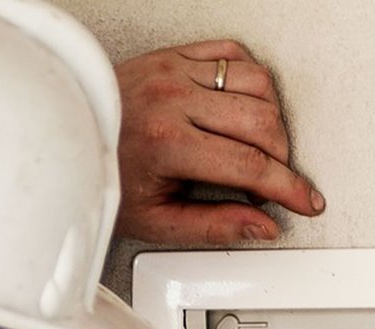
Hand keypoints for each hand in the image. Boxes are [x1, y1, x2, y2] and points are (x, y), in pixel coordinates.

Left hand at [113, 39, 323, 244]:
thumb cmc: (106, 176)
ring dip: (272, 118)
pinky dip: (252, 80)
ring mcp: (174, 71)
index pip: (249, 165)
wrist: (68, 135)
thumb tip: (262, 227)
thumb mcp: (155, 219)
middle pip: (262, 123)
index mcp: (167, 143)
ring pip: (258, 84)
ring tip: (258, 146)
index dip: (287, 187)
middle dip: (281, 159)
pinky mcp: (175, 54)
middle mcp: (173, 99)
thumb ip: (214, 225)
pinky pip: (235, 54)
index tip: (306, 200)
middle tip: (273, 181)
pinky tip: (245, 107)